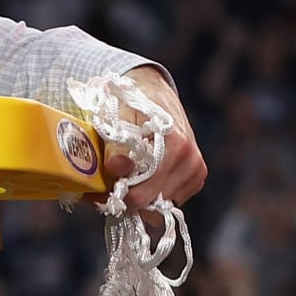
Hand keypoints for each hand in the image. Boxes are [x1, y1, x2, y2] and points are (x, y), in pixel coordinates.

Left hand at [99, 67, 207, 208]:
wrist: (153, 90)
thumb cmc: (132, 104)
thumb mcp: (118, 120)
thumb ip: (116, 146)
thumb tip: (115, 168)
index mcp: (175, 144)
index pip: (143, 192)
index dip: (117, 193)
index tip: (98, 190)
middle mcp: (190, 159)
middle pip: (152, 202)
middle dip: (127, 197)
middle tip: (107, 187)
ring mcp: (196, 169)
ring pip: (161, 204)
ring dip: (141, 196)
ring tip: (126, 178)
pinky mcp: (197, 176)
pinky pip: (171, 200)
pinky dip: (154, 194)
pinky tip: (144, 177)